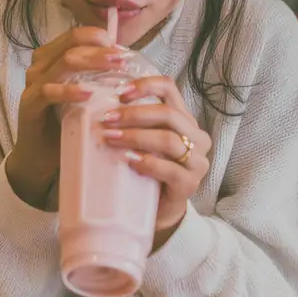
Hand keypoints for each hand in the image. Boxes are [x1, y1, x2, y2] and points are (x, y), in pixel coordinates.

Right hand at [6, 26, 123, 208]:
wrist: (41, 157)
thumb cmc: (66, 123)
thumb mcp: (85, 96)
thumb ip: (97, 77)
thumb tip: (128, 62)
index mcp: (52, 58)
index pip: (75, 35)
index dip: (99, 36)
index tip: (122, 49)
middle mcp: (40, 66)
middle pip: (70, 44)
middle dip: (99, 49)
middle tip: (122, 58)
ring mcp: (33, 85)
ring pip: (63, 63)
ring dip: (91, 63)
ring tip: (114, 69)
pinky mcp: (30, 106)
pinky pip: (49, 92)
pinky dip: (70, 91)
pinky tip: (89, 94)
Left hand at [101, 76, 210, 249]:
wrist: (159, 210)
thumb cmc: (148, 170)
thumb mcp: (144, 141)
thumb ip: (135, 124)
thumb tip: (100, 105)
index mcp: (185, 120)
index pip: (170, 88)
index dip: (145, 85)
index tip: (119, 93)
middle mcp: (197, 137)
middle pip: (169, 114)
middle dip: (134, 114)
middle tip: (107, 119)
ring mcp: (197, 162)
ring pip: (169, 140)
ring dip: (136, 136)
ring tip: (111, 138)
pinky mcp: (190, 185)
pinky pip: (170, 170)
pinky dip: (148, 163)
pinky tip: (130, 162)